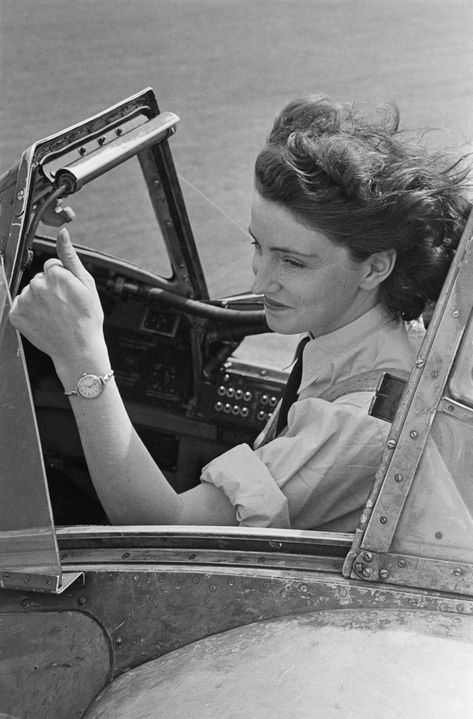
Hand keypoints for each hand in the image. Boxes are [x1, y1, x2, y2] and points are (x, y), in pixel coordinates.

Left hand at [9, 228, 107, 373]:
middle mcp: (36, 285)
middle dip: (50, 289)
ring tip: (54, 315)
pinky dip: (29, 312)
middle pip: (40, 278)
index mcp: (54, 275)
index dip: (63, 279)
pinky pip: (20, 306)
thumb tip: (63, 234)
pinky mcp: (16, 314)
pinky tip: (43, 320)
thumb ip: (70, 256)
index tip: (69, 293)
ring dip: (39, 300)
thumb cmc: (87, 319)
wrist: (78, 349)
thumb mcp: (87, 284)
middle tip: (63, 306)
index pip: (52, 267)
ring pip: (30, 292)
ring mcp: (24, 301)